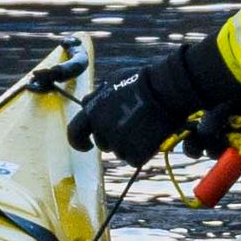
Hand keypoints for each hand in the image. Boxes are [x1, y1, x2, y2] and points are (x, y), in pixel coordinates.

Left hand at [75, 48, 238, 163]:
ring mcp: (118, 143)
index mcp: (92, 112)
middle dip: (112, 139)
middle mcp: (101, 129)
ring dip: (128, 144)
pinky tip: (150, 137)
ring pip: (119, 151)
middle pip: (101, 143)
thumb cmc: (141, 81)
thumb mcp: (112, 81)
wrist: (166, 90)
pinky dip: (142, 152)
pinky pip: (134, 159)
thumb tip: (88, 103)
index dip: (81, 141)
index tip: (87, 145)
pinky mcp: (135, 154)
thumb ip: (97, 96)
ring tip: (144, 127)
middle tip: (128, 131)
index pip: (74, 133)